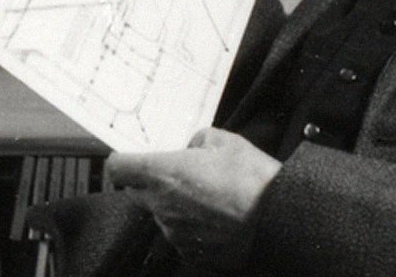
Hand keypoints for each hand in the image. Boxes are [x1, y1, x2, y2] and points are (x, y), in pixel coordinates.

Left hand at [106, 128, 280, 271]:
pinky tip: (215, 219)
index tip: (130, 158)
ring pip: (160, 215)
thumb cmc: (252, 179)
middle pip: (136, 192)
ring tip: (207, 198)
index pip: (118, 168)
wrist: (278, 220)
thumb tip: (191, 149)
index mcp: (163, 174)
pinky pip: (180, 236)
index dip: (122, 161)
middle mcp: (161, 206)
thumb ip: (197, 141)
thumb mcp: (225, 142)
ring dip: (173, 206)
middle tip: (177, 174)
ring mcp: (174, 233)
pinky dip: (191, 227)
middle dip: (149, 183)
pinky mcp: (190, 253)